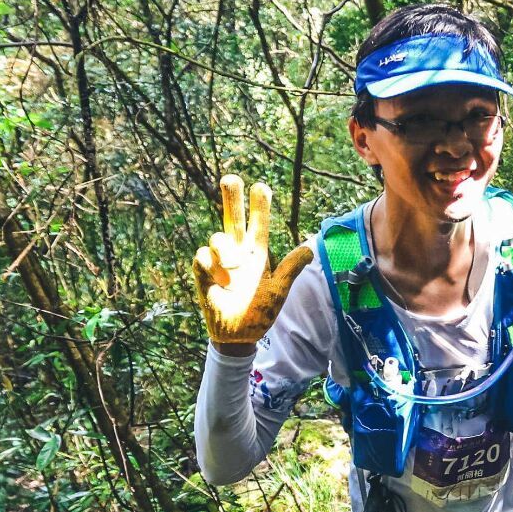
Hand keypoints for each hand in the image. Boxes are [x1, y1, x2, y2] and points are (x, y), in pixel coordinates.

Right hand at [192, 174, 312, 346]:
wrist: (239, 334)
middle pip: (232, 217)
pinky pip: (203, 255)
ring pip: (218, 236)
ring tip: (233, 271)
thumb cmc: (259, 311)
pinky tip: (219, 279)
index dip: (259, 205)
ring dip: (227, 250)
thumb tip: (310, 248)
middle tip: (231, 178)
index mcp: (257, 254)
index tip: (261, 185)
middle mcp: (238, 252)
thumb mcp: (279, 288)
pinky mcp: (203, 272)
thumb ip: (292, 268)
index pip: (258, 224)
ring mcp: (219, 261)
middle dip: (231, 197)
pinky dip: (211, 265)